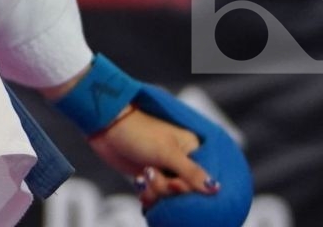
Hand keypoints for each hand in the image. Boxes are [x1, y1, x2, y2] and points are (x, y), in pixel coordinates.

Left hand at [89, 108, 216, 208]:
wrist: (106, 126)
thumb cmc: (139, 132)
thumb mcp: (167, 152)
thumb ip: (191, 172)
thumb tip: (216, 188)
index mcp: (192, 149)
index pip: (202, 180)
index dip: (187, 187)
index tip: (173, 183)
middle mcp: (182, 160)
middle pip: (185, 190)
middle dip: (167, 189)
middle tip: (150, 174)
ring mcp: (165, 168)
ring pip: (170, 195)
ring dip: (156, 192)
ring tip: (143, 178)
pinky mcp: (150, 175)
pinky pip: (157, 195)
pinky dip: (149, 196)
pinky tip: (140, 189)